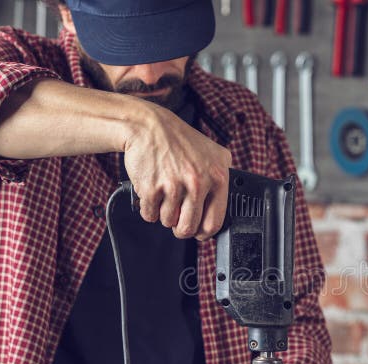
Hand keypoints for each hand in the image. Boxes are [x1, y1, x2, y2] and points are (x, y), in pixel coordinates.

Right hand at [122, 101, 230, 239]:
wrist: (148, 126)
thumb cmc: (179, 141)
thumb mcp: (212, 154)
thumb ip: (219, 180)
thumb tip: (218, 211)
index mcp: (217, 177)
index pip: (214, 221)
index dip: (203, 232)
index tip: (198, 231)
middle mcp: (198, 182)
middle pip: (188, 227)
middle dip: (180, 228)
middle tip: (177, 218)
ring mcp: (174, 186)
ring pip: (168, 221)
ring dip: (163, 214)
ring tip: (164, 193)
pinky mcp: (152, 188)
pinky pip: (150, 215)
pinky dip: (148, 208)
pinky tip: (152, 191)